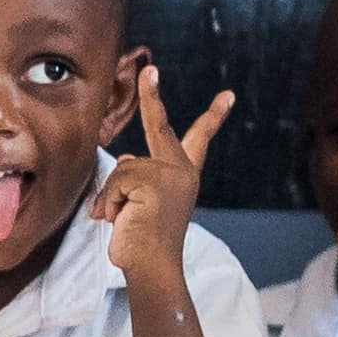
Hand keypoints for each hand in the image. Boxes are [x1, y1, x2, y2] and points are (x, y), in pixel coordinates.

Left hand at [98, 58, 235, 301]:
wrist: (152, 266)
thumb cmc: (143, 241)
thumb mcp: (142, 204)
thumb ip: (137, 179)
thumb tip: (123, 162)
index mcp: (183, 176)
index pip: (198, 140)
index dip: (212, 117)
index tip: (227, 96)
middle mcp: (181, 171)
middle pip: (160, 126)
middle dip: (152, 95)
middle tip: (150, 70)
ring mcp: (169, 175)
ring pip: (123, 169)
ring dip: (114, 197)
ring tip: (124, 220)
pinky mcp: (153, 180)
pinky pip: (116, 181)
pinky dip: (110, 203)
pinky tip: (121, 220)